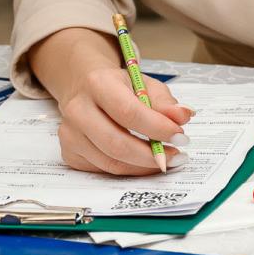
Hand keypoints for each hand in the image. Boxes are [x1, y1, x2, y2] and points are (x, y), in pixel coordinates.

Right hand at [50, 66, 195, 175]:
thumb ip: (165, 102)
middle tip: (177, 156)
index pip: (129, 112)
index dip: (157, 128)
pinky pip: (103, 170)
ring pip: (111, 163)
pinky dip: (129, 169)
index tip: (180, 136)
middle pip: (117, 144)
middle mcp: (78, 110)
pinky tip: (143, 162)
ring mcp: (70, 134)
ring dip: (143, 167)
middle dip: (151, 155)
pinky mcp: (70, 152)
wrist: (84, 87)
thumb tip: (184, 116)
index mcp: (98, 84)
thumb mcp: (144, 84)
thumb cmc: (118, 86)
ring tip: (165, 159)